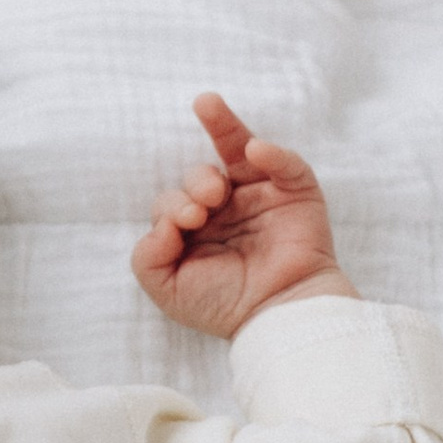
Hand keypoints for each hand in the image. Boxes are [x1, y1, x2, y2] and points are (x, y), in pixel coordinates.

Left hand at [130, 96, 352, 338]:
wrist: (277, 316)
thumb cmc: (224, 305)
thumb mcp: (168, 289)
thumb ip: (147, 256)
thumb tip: (161, 223)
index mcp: (196, 231)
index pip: (174, 202)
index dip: (173, 206)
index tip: (186, 223)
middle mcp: (227, 210)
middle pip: (201, 175)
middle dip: (195, 184)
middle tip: (201, 209)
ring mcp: (261, 197)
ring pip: (239, 149)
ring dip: (222, 130)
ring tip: (208, 127)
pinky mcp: (295, 193)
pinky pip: (285, 164)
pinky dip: (272, 153)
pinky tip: (255, 149)